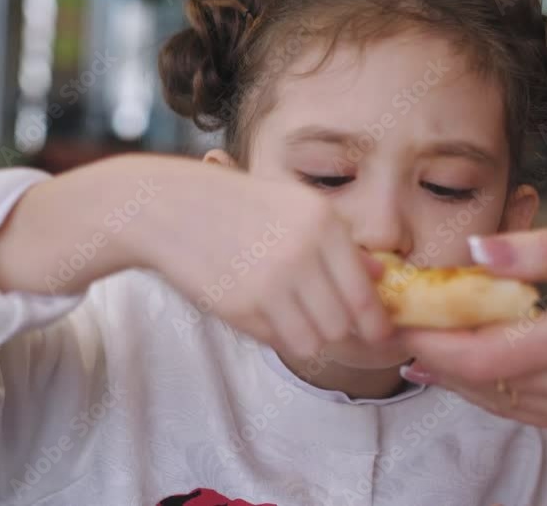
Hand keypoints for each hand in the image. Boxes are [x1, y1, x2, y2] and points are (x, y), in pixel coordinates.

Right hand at [0, 154, 389, 358]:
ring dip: (309, 336)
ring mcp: (273, 280)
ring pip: (315, 339)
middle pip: (345, 322)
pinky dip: (277, 335)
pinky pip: (279, 340)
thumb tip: (379, 276)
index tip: (377, 333)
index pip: (365, 292)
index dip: (375, 321)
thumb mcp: (291, 207)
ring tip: (292, 317)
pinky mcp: (242, 304)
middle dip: (341, 331)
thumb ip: (338, 243)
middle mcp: (304, 250)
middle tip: (326, 324)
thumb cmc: (234, 206)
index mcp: (323, 221)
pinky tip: (262, 313)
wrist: (167, 207)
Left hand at [400, 218, 546, 430]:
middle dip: (431, 357)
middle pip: (483, 385)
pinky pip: (521, 410)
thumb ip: (544, 248)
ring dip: (452, 376)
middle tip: (389, 329)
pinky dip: (484, 389)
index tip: (395, 321)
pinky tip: (457, 366)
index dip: (434, 343)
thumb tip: (476, 252)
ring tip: (413, 343)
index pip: (487, 355)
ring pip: (498, 403)